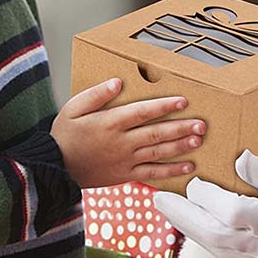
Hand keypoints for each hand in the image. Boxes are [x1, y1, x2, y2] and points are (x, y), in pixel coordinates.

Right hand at [52, 79, 205, 187]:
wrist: (55, 168)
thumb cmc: (65, 135)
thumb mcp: (73, 108)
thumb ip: (96, 94)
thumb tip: (117, 82)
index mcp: (110, 123)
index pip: (142, 112)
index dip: (164, 106)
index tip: (183, 101)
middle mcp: (121, 142)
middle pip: (156, 133)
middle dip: (181, 128)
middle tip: (201, 124)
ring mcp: (125, 160)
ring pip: (158, 153)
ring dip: (180, 147)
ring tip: (199, 140)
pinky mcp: (126, 174)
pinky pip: (152, 174)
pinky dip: (171, 172)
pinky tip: (188, 167)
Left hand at [154, 150, 257, 257]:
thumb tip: (240, 159)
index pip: (226, 210)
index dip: (205, 195)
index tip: (195, 180)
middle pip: (212, 235)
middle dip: (182, 216)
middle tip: (158, 198)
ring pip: (219, 251)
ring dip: (193, 231)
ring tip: (174, 213)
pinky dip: (214, 244)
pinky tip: (206, 231)